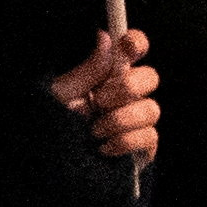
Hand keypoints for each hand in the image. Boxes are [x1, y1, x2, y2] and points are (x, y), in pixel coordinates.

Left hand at [53, 26, 159, 169]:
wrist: (54, 168)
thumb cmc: (55, 127)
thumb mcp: (62, 96)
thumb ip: (86, 71)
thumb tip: (104, 37)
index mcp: (108, 75)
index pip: (134, 49)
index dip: (136, 43)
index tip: (127, 46)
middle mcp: (127, 94)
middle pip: (151, 77)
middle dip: (126, 89)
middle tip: (98, 101)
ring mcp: (137, 120)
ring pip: (151, 109)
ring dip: (120, 120)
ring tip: (94, 131)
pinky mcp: (143, 146)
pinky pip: (149, 137)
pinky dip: (124, 142)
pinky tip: (103, 148)